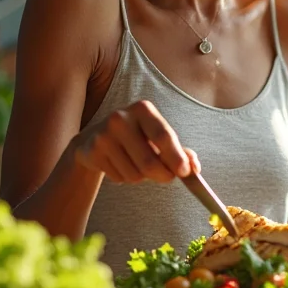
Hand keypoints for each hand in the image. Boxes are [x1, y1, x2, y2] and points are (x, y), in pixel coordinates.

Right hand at [74, 100, 199, 183]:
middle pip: (149, 161)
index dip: (175, 157)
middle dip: (164, 175)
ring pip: (135, 174)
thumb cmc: (136, 136)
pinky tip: (121, 164)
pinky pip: (120, 178)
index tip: (185, 172)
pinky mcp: (93, 151)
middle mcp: (121, 118)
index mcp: (143, 109)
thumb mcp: (157, 136)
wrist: (95, 138)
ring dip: (142, 177)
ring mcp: (104, 134)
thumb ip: (179, 150)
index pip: (163, 136)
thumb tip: (195, 167)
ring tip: (137, 164)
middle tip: (168, 177)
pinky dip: (126, 178)